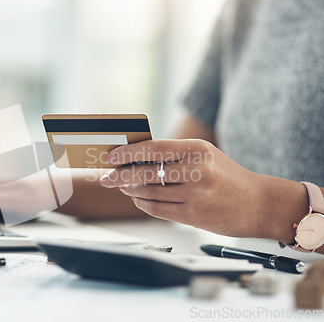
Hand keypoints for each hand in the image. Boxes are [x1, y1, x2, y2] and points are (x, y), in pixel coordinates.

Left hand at [99, 139, 307, 240]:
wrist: (258, 204)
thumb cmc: (227, 177)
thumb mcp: (204, 156)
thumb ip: (173, 155)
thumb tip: (134, 157)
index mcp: (198, 149)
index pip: (153, 148)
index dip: (127, 153)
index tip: (110, 156)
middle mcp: (197, 171)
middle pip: (146, 172)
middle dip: (120, 175)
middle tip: (106, 177)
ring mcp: (195, 195)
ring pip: (148, 192)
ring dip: (130, 190)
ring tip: (123, 187)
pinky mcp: (193, 216)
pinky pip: (157, 209)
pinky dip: (142, 203)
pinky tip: (137, 199)